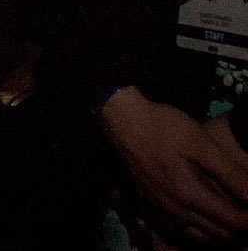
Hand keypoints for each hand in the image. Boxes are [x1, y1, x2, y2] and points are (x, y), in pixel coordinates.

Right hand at [101, 87, 247, 241]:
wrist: (124, 121)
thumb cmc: (164, 128)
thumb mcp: (203, 144)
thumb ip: (231, 174)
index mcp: (189, 195)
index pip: (233, 222)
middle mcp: (174, 210)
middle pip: (220, 235)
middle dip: (240, 228)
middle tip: (246, 209)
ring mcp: (161, 210)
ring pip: (201, 237)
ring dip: (221, 232)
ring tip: (231, 215)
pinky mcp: (150, 205)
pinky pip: (180, 231)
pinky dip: (198, 231)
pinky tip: (202, 218)